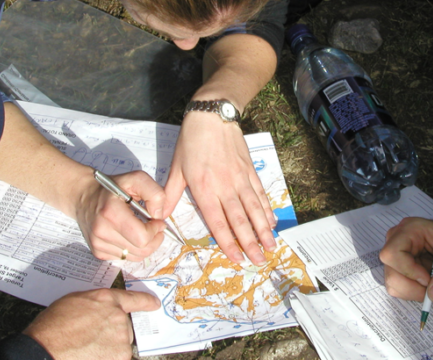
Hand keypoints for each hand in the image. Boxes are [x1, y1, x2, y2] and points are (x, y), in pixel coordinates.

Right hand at [23, 289, 160, 359]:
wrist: (45, 350)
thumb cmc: (52, 327)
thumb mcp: (73, 302)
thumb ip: (95, 304)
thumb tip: (102, 310)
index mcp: (106, 299)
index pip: (134, 299)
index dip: (146, 302)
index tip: (155, 304)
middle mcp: (118, 316)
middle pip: (125, 327)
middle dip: (112, 334)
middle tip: (90, 339)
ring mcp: (120, 337)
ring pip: (121, 345)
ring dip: (109, 348)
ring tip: (86, 349)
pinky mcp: (120, 355)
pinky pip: (118, 357)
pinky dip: (107, 358)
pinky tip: (90, 356)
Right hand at [75, 170, 167, 260]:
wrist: (83, 196)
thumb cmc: (111, 187)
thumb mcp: (135, 179)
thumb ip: (154, 193)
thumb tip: (159, 216)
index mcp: (111, 213)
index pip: (143, 237)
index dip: (155, 230)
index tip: (156, 221)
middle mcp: (102, 232)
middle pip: (141, 250)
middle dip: (154, 240)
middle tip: (155, 227)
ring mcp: (98, 245)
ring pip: (135, 257)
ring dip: (145, 245)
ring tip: (142, 230)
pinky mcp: (98, 252)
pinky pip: (125, 258)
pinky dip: (133, 249)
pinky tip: (129, 235)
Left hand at [164, 112, 275, 264]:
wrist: (212, 115)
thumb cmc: (191, 141)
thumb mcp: (176, 167)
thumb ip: (170, 194)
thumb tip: (160, 216)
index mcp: (205, 189)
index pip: (218, 222)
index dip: (228, 242)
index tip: (237, 258)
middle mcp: (225, 187)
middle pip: (240, 220)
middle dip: (250, 243)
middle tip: (258, 261)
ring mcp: (240, 179)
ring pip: (254, 209)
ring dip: (263, 230)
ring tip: (270, 247)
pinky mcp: (249, 170)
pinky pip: (260, 193)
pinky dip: (267, 209)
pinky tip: (272, 222)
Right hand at [379, 211, 432, 302]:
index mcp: (408, 230)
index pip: (392, 253)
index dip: (408, 270)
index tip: (428, 279)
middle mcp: (395, 241)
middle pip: (391, 272)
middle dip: (414, 287)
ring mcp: (394, 256)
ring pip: (393, 283)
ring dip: (414, 292)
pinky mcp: (396, 269)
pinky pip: (397, 288)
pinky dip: (413, 292)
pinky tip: (427, 284)